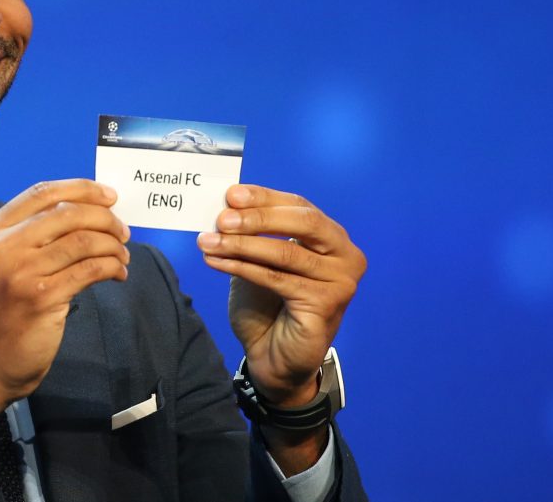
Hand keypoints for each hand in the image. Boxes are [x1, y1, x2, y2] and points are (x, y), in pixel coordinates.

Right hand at [0, 179, 129, 448]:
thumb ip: (25, 237)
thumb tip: (80, 212)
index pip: (42, 193)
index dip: (82, 189)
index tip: (109, 196)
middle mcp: (2, 247)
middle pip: (68, 212)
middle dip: (105, 218)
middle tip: (123, 231)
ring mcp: (21, 272)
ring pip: (83, 240)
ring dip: (112, 245)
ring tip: (122, 256)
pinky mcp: (42, 298)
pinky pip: (90, 269)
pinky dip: (112, 267)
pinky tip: (118, 274)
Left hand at [197, 184, 365, 406]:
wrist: (273, 357)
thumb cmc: (267, 305)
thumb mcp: (257, 259)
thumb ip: (250, 233)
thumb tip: (225, 205)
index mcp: (332, 237)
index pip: (299, 206)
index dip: (264, 197)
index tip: (231, 194)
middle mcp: (345, 255)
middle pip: (302, 222)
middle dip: (258, 218)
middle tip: (222, 218)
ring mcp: (341, 281)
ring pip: (285, 253)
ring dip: (241, 245)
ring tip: (207, 242)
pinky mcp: (327, 305)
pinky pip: (278, 279)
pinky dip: (242, 268)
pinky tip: (216, 262)